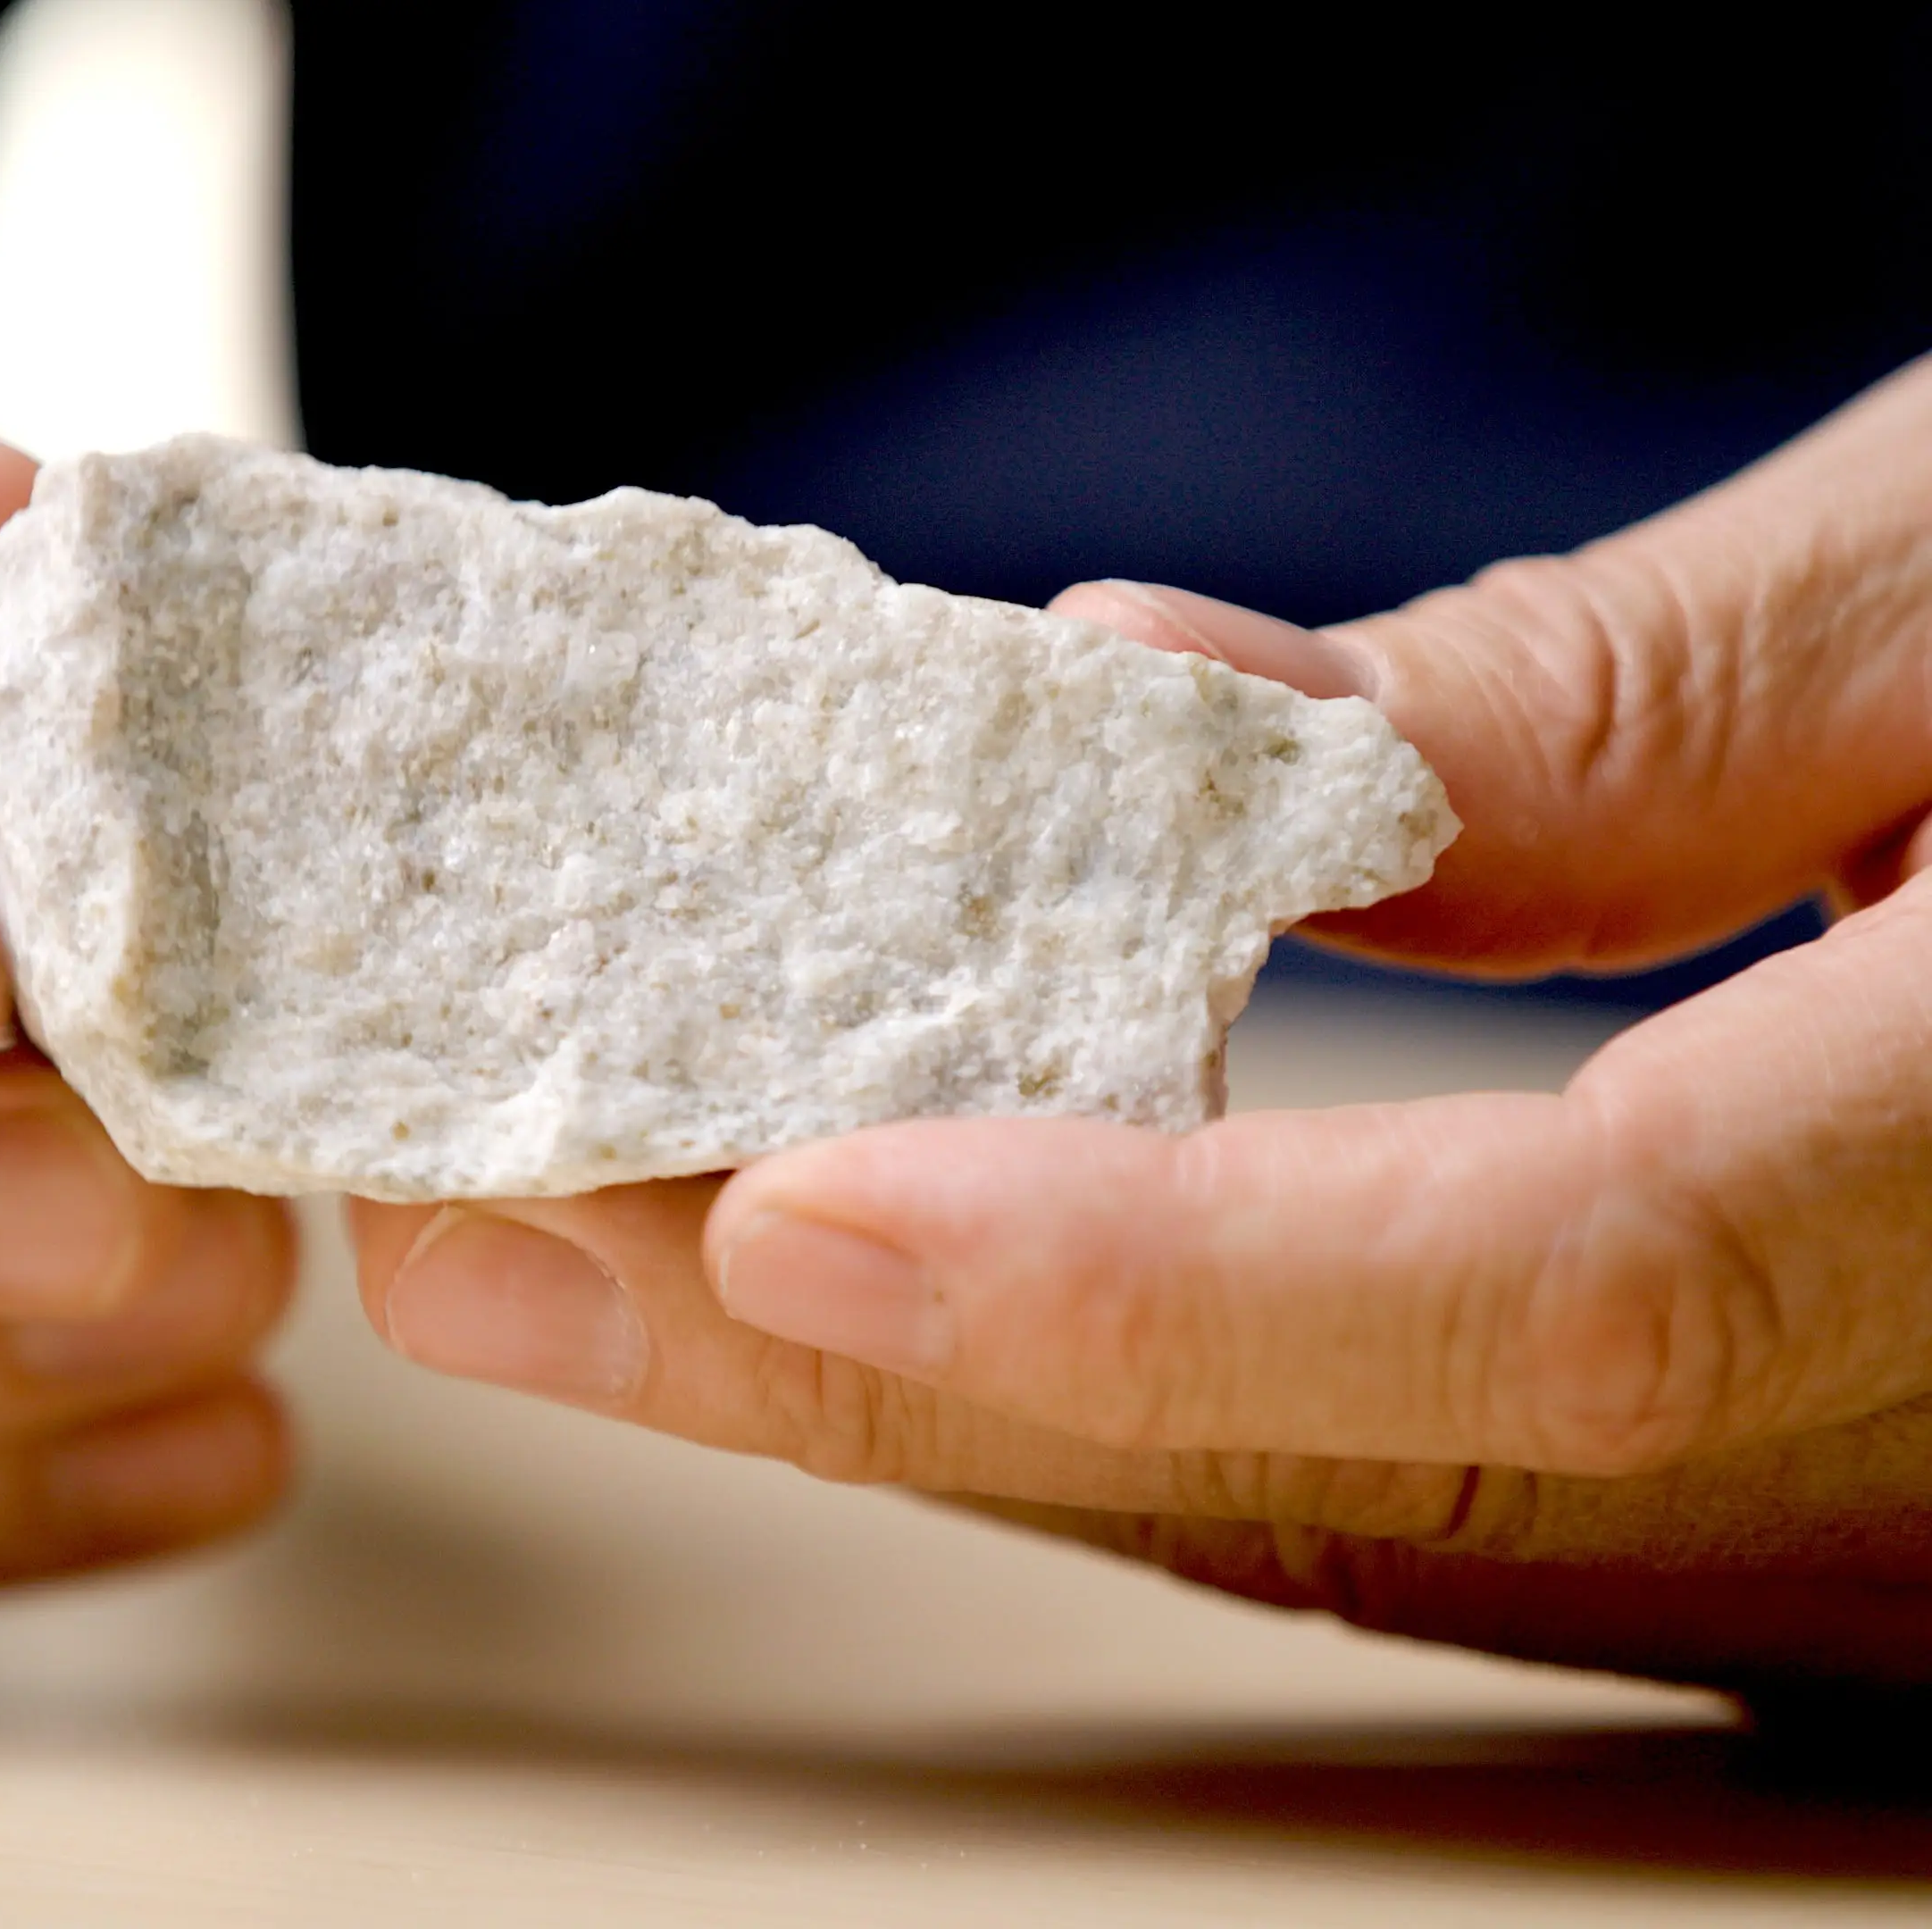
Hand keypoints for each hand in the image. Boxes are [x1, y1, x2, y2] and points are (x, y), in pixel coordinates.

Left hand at [353, 353, 1931, 1694]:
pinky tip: (846, 1291)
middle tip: (487, 1249)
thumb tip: (1166, 729)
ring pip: (1328, 1508)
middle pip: (1345, 1462)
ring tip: (569, 1265)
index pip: (1570, 1292)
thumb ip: (1633, 701)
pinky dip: (1092, 1389)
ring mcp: (1860, 1519)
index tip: (771, 1212)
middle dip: (872, 1380)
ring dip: (912, 1403)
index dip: (1156, 1275)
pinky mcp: (1783, 1498)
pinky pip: (1387, 1474)